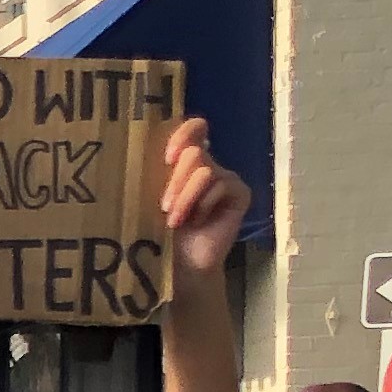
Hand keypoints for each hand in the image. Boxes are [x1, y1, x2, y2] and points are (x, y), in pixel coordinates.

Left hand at [158, 115, 252, 285]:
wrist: (183, 262)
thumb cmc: (163, 231)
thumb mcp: (156, 198)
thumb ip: (159, 174)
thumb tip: (151, 151)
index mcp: (186, 163)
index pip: (194, 128)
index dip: (183, 134)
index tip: (168, 157)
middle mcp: (209, 165)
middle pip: (194, 152)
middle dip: (175, 181)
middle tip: (164, 207)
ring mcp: (227, 178)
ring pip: (205, 171)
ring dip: (185, 197)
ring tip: (174, 220)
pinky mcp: (240, 193)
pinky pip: (221, 185)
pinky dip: (204, 205)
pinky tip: (198, 222)